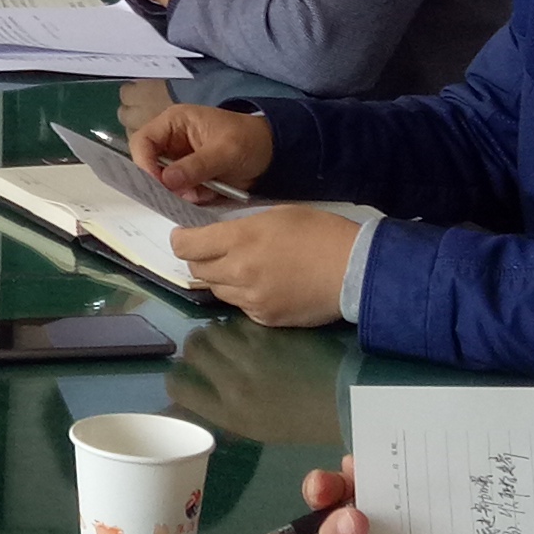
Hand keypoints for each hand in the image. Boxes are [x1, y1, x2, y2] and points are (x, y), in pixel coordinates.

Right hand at [129, 100, 272, 198]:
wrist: (272, 154)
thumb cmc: (249, 140)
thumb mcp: (225, 151)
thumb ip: (196, 165)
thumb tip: (167, 181)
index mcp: (174, 122)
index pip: (143, 141)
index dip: (144, 163)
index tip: (158, 185)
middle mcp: (170, 140)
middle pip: (148, 164)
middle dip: (162, 183)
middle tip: (182, 194)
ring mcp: (178, 160)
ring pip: (162, 182)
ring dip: (179, 193)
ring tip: (203, 193)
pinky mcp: (188, 177)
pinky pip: (178, 192)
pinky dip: (190, 198)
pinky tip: (208, 195)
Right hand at [165, 317, 347, 448]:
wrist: (340, 400)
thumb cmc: (296, 421)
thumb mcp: (251, 426)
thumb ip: (219, 408)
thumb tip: (189, 396)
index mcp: (226, 412)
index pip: (179, 386)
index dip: (177, 378)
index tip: (182, 374)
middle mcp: (233, 382)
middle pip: (193, 348)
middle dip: (196, 346)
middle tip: (208, 347)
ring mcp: (252, 354)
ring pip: (215, 328)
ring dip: (218, 331)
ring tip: (230, 337)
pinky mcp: (270, 334)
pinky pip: (241, 321)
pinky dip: (241, 325)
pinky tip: (252, 333)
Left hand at [169, 204, 359, 328]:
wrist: (354, 270)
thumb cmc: (319, 232)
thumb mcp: (277, 214)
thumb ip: (242, 226)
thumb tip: (218, 235)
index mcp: (241, 239)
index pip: (187, 246)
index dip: (179, 240)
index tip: (183, 237)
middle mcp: (239, 272)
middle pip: (197, 271)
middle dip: (198, 259)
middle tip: (210, 251)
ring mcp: (251, 299)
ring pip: (216, 291)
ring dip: (220, 279)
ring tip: (241, 268)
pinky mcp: (265, 318)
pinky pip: (240, 306)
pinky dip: (243, 295)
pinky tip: (262, 285)